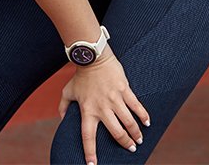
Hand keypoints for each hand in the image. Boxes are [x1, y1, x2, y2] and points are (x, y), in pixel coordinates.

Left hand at [58, 48, 149, 164]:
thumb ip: (62, 107)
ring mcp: (115, 99)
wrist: (92, 56)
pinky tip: (147, 123)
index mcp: (87, 110)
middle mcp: (102, 108)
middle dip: (125, 143)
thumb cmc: (80, 76)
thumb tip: (61, 119)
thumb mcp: (68, 91)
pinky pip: (136, 106)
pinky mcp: (124, 90)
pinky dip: (143, 116)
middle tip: (130, 148)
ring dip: (136, 133)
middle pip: (116, 132)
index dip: (90, 152)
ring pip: (129, 122)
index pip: (88, 137)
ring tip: (139, 140)